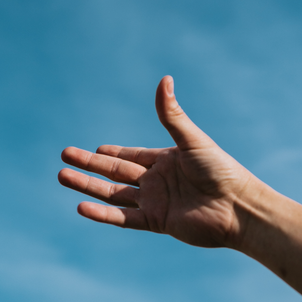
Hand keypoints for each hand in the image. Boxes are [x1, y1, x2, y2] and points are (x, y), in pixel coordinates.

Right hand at [58, 76, 256, 247]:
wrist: (239, 209)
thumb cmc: (221, 170)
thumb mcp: (191, 139)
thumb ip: (171, 115)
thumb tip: (164, 79)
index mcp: (164, 161)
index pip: (130, 156)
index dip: (111, 152)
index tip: (92, 148)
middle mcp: (156, 182)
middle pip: (114, 172)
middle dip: (89, 165)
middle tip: (64, 157)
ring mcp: (155, 203)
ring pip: (112, 195)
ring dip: (87, 186)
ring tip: (62, 176)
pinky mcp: (157, 223)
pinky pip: (123, 218)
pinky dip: (102, 214)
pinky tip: (81, 207)